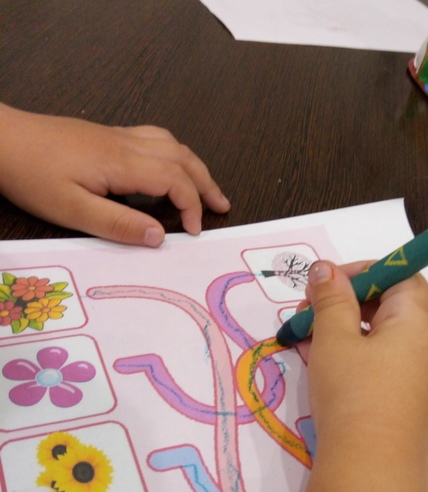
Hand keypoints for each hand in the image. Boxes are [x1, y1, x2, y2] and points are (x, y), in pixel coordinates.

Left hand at [0, 103, 229, 245]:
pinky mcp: (106, 136)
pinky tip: (169, 167)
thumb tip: (159, 236)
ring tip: (207, 187)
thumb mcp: (72, 210)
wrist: (1, 139)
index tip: (195, 231)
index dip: (192, 205)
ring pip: (170, 144)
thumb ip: (119, 224)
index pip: (175, 179)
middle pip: (182, 158)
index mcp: (122, 163)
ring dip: (194, 166)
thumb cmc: (31, 174)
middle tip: (223, 206)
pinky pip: (154, 138)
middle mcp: (126, 144)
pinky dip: (174, 154)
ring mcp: (116, 136)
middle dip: (206, 183)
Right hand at [300, 261, 427, 491]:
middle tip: (308, 311)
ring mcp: (419, 376)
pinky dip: (354, 356)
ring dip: (344, 330)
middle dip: (347, 302)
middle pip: (392, 306)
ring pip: (381, 337)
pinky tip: (319, 363)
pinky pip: (382, 364)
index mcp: (418, 322)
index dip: (365, 271)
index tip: (327, 283)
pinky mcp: (406, 400)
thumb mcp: (333, 340)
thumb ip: (330, 300)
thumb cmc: (353, 395)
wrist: (371, 471)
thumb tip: (325, 269)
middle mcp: (427, 345)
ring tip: (305, 339)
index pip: (401, 276)